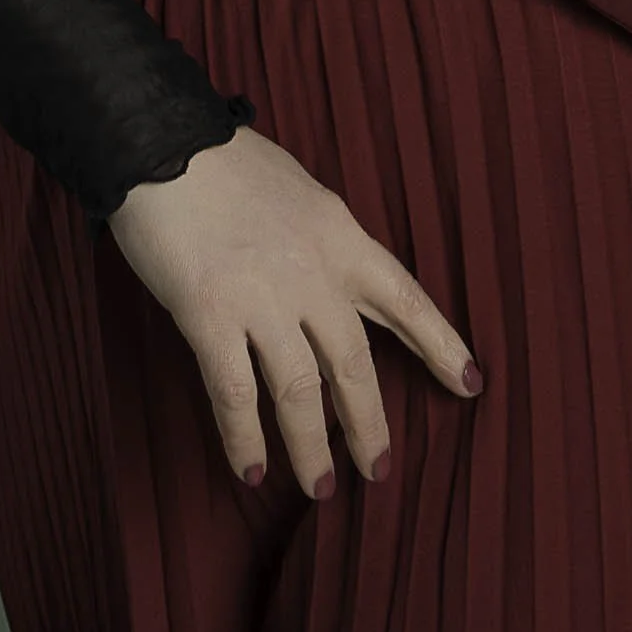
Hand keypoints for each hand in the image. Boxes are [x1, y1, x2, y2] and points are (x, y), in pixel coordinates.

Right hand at [108, 121, 483, 498]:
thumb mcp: (299, 192)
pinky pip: (235, 394)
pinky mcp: (210, 314)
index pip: (404, 297)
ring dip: (311, 446)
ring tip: (318, 487)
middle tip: (378, 468)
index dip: (440, 343)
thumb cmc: (222, 163)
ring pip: (300, 390)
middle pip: (355, 361)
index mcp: (340, 234)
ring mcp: (261, 296)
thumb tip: (335, 283)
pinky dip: (245, 439)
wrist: (161, 144)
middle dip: (370, 422)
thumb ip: (322, 241)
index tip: (470, 382)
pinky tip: (251, 470)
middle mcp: (312, 271)